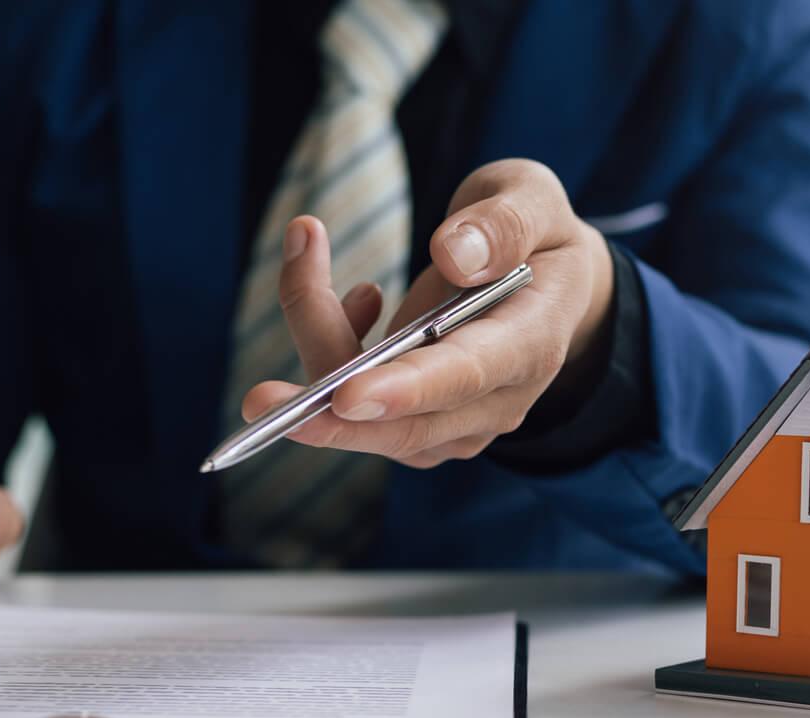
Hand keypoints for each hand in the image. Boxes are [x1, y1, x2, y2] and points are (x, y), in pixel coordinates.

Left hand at [242, 158, 614, 467]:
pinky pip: (364, 411)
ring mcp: (459, 423)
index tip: (347, 394)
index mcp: (533, 342)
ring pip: (374, 419)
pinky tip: (358, 299)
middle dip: (332, 416)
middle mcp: (498, 399)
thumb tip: (451, 254)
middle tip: (258, 403)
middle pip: (409, 424)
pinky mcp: (425, 426)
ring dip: (320, 347)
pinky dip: (334, 352)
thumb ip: (504, 222)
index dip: (407, 388)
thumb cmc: (537, 238)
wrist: (552, 290)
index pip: (469, 374)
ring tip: (307, 249)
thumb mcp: (534, 200)